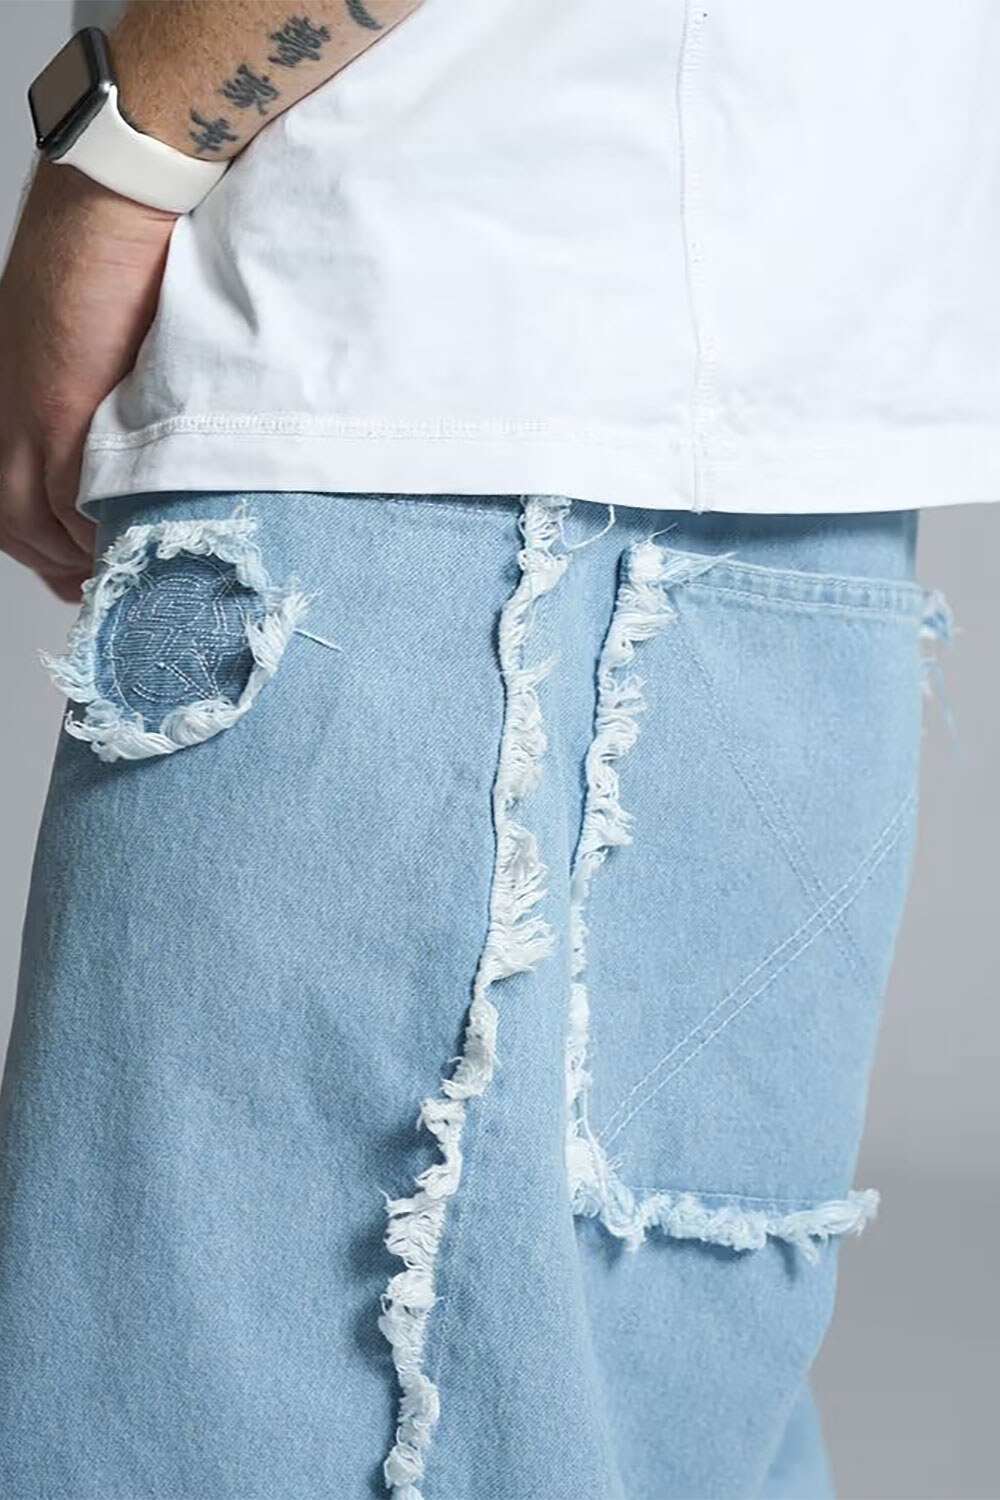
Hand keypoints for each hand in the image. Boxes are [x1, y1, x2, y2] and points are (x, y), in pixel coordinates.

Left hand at [0, 162, 175, 599]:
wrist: (114, 208)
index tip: (74, 569)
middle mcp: (3, 410)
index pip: (8, 495)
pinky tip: (128, 545)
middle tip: (96, 586)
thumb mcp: (87, 346)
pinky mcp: (58, 414)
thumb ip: (92, 402)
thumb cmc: (114, 260)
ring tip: (124, 570)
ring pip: (34, 522)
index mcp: (7, 393)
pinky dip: (96, 534)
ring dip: (77, 557)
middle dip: (53, 562)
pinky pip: (70, 504)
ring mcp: (24, 416)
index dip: (39, 545)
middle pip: (12, 520)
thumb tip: (125, 447)